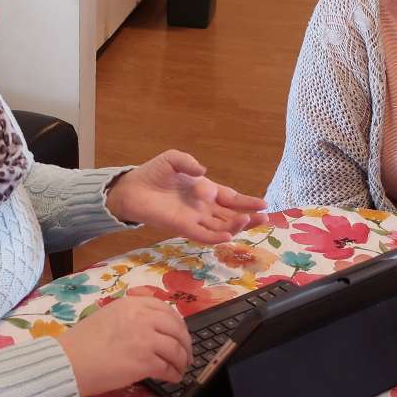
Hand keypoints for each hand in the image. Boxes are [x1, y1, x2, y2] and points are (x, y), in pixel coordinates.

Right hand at [56, 297, 191, 396]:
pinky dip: (174, 374)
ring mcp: (146, 339)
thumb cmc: (82, 342)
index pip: (166, 310)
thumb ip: (130, 316)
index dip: (177, 324)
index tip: (180, 334)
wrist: (68, 362)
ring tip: (181, 369)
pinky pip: (168, 368)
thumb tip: (151, 328)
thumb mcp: (108, 316)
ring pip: (176, 349)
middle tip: (187, 355)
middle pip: (177, 329)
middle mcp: (143, 317)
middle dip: (186, 343)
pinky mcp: (145, 361)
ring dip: (182, 361)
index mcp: (132, 304)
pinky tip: (173, 378)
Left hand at [105, 150, 266, 242]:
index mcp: (206, 191)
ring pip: (221, 227)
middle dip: (249, 217)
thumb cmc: (153, 174)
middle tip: (265, 217)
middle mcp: (204, 207)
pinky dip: (216, 237)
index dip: (247, 202)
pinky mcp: (183, 227)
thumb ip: (188, 162)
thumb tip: (204, 172)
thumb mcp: (173, 159)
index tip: (264, 204)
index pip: (231, 198)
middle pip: (231, 216)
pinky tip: (228, 235)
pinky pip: (203, 235)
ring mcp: (195, 219)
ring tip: (248, 221)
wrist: (131, 189)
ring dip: (235, 226)